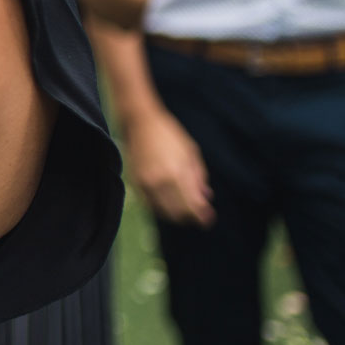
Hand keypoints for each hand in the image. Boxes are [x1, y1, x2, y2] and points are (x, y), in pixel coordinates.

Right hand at [122, 107, 214, 226]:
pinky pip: (151, 205)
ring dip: (176, 215)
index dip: (202, 217)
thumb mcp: (191, 153)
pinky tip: (170, 203)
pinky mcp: (136, 183)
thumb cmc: (170, 135)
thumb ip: (199, 178)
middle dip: (190, 218)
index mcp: (178, 172)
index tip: (208, 220)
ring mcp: (146, 183)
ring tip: (185, 210)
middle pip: (178, 213)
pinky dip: (162, 209)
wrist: (140, 124)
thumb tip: (206, 198)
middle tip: (198, 217)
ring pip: (163, 212)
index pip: (192, 206)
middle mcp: (160, 181)